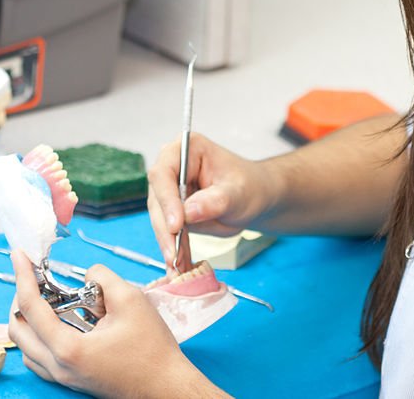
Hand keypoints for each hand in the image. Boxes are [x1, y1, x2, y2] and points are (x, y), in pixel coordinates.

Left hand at [8, 251, 226, 397]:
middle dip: (21, 296)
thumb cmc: (151, 347)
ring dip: (29, 317)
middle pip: (18, 329)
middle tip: (36, 276)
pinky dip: (39, 335)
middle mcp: (58, 367)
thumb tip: (87, 275)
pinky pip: (38, 357)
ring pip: (25, 346)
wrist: (164, 385)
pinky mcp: (70, 380)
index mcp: (68, 348)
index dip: (22, 276)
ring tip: (48, 296)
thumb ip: (103, 278)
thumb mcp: (131, 300)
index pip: (31, 307)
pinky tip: (59, 319)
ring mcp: (62, 377)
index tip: (18, 255)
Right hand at [147, 133, 276, 272]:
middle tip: (174, 254)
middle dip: (165, 229)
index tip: (176, 225)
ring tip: (178, 265)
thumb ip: (215, 201)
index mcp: (187, 148)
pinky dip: (174, 249)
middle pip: (157, 198)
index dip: (167, 200)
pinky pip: (168, 231)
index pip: (164, 173)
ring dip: (168, 243)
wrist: (256, 199)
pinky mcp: (172, 210)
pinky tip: (179, 266)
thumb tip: (189, 212)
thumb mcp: (239, 193)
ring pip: (159, 219)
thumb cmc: (251, 186)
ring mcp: (170, 190)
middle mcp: (173, 166)